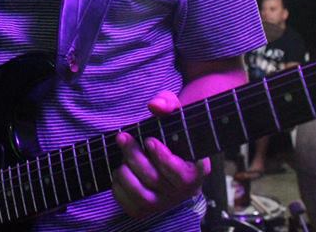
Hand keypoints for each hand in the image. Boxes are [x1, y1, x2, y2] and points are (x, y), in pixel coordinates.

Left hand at [112, 91, 209, 218]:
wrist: (168, 153)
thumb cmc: (172, 132)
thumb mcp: (175, 112)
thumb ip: (168, 103)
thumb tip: (155, 106)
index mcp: (196, 171)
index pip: (180, 173)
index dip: (162, 158)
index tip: (149, 140)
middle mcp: (182, 192)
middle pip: (154, 179)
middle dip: (134, 155)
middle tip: (123, 137)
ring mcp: (165, 204)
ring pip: (141, 194)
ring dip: (124, 172)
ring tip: (123, 157)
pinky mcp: (147, 211)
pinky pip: (128, 205)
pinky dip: (118, 188)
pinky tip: (120, 172)